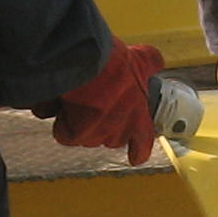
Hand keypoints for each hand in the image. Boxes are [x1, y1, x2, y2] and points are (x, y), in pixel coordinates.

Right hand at [52, 40, 167, 165]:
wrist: (85, 62)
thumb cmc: (113, 62)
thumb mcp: (139, 59)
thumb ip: (150, 63)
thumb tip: (156, 62)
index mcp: (138, 118)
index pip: (142, 146)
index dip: (138, 151)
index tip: (135, 156)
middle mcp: (118, 131)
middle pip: (111, 140)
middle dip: (104, 127)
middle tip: (97, 106)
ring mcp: (95, 135)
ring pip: (86, 137)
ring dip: (82, 124)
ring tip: (79, 100)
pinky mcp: (74, 135)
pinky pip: (65, 133)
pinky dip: (61, 122)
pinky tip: (61, 105)